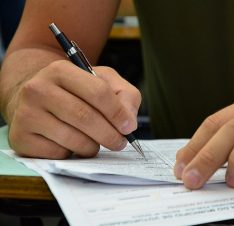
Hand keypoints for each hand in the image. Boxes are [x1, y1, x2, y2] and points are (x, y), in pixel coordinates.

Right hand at [7, 60, 140, 158]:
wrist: (36, 100)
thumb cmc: (75, 92)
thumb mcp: (102, 82)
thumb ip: (124, 95)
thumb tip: (129, 122)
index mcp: (61, 70)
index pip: (98, 92)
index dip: (118, 113)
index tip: (128, 127)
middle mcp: (38, 89)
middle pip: (85, 117)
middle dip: (110, 135)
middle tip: (120, 143)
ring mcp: (26, 114)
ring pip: (73, 139)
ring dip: (92, 146)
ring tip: (95, 142)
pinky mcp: (21, 138)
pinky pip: (58, 154)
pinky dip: (72, 154)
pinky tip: (71, 144)